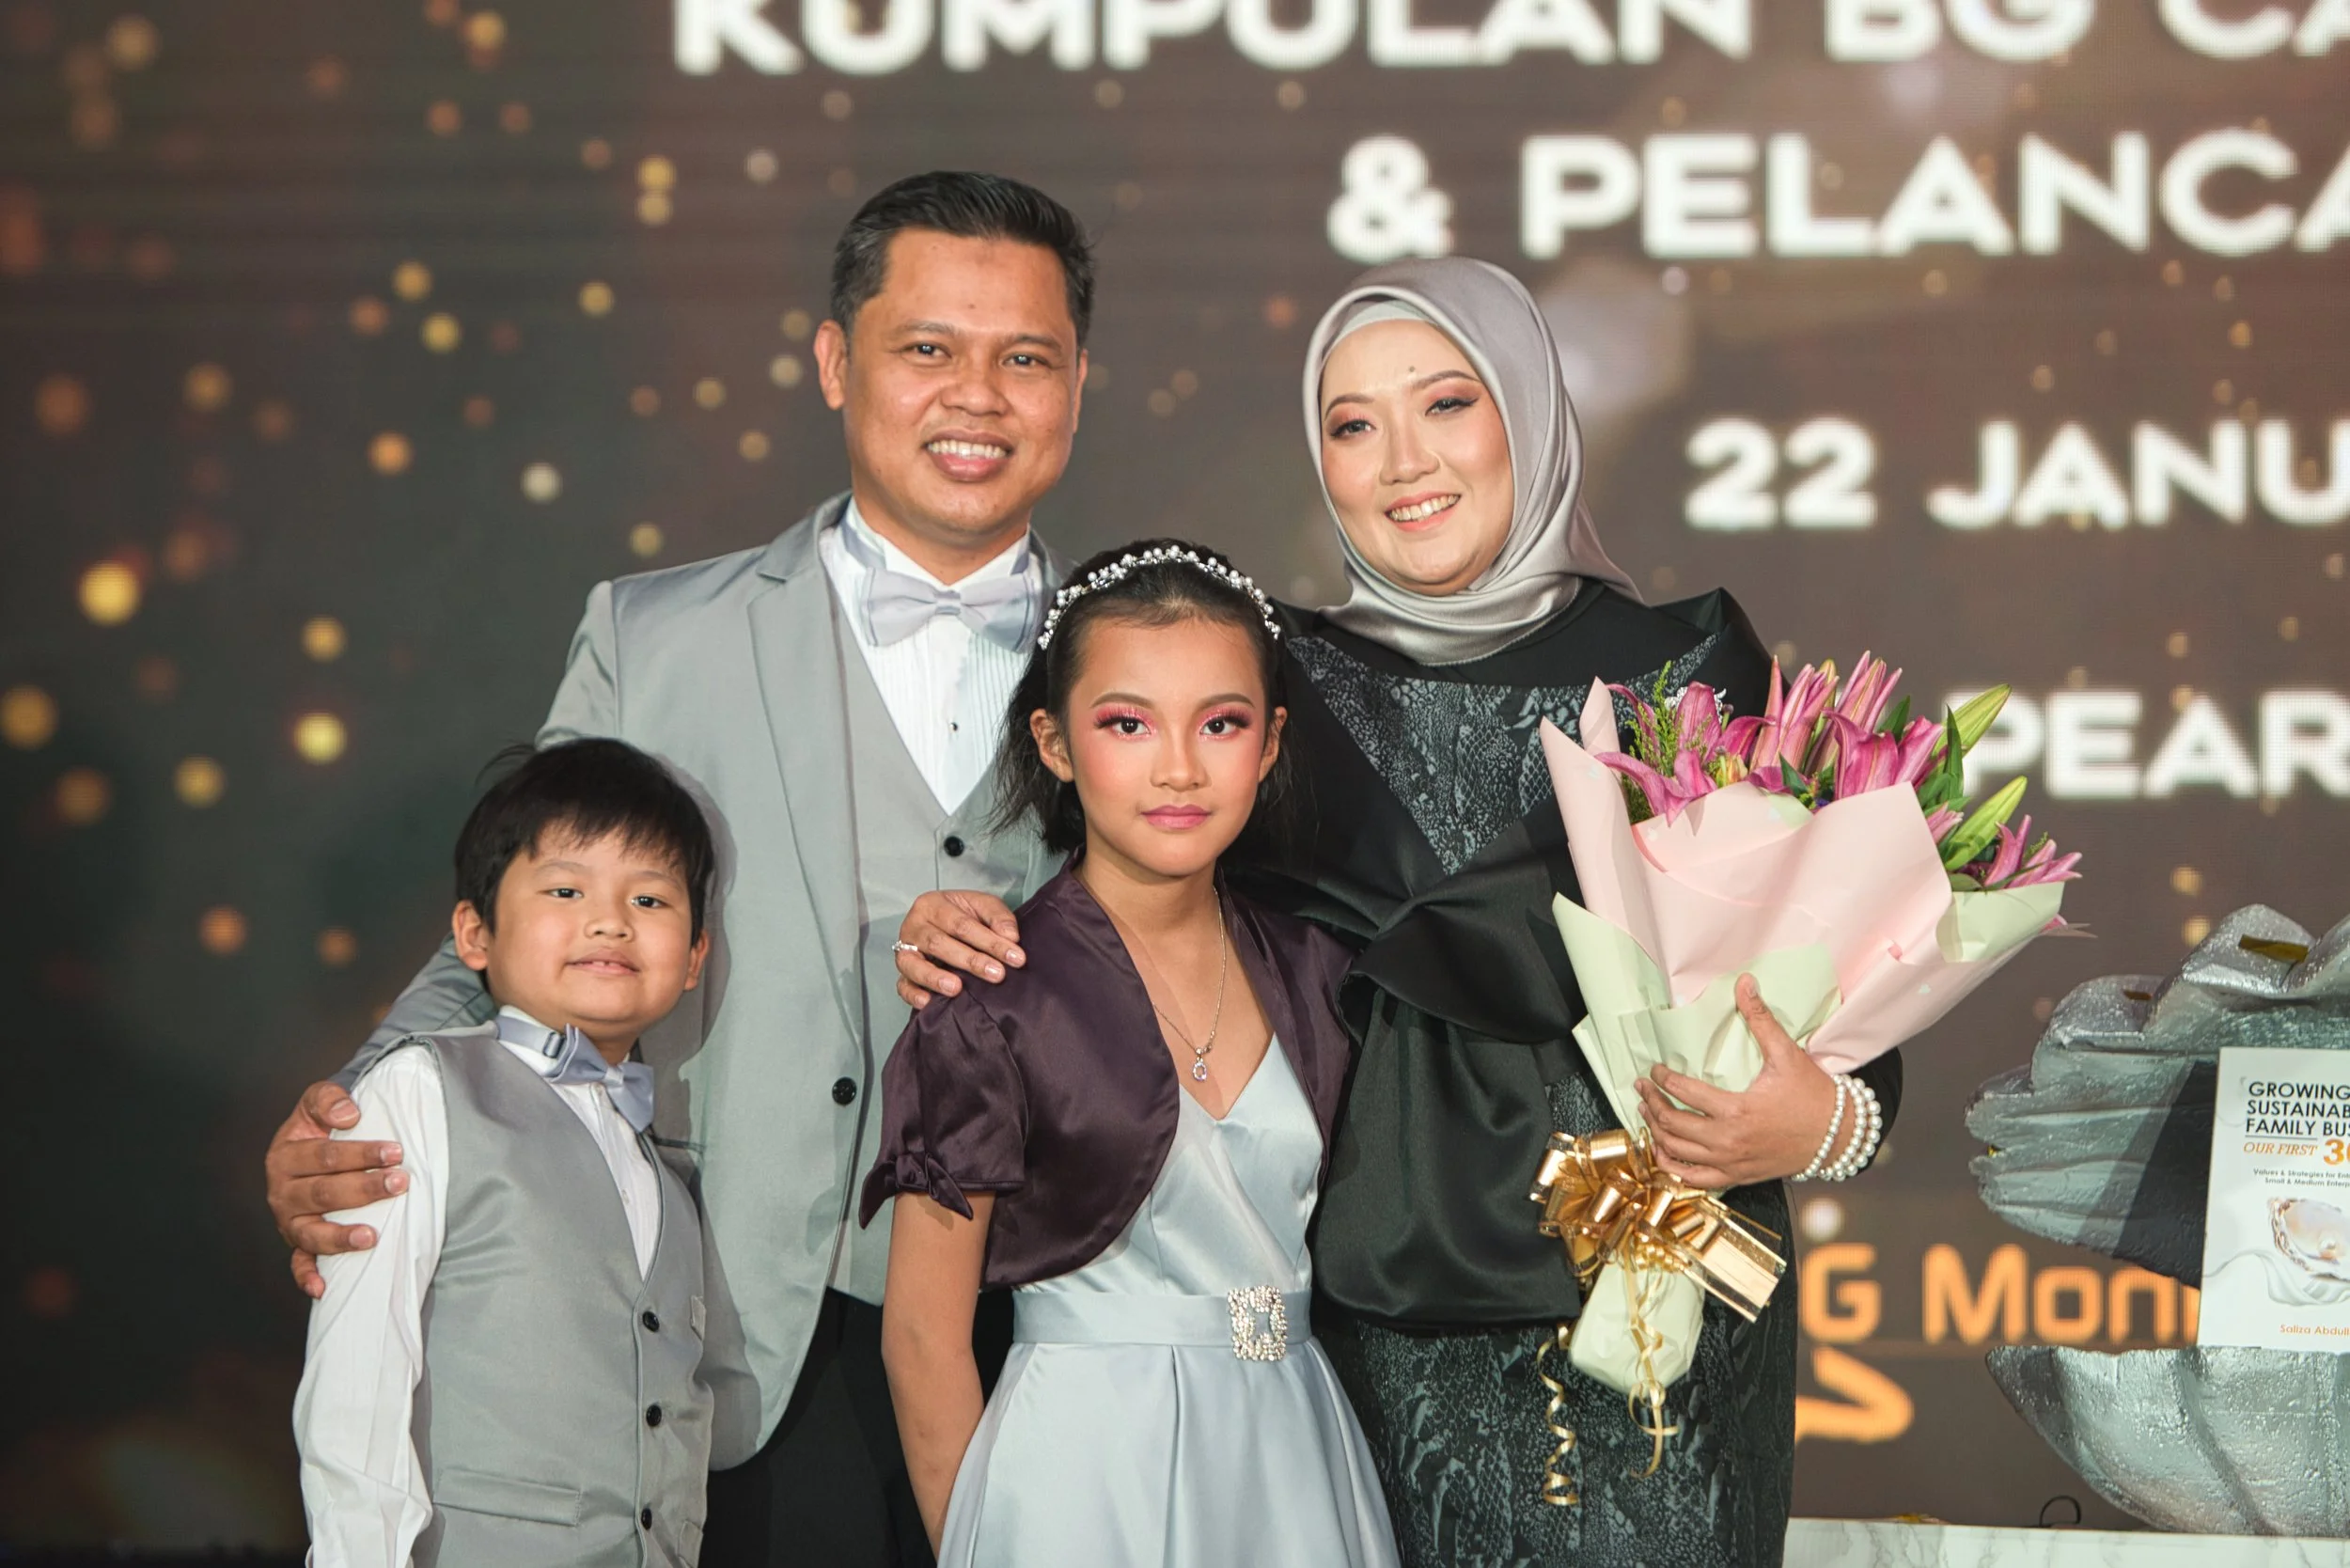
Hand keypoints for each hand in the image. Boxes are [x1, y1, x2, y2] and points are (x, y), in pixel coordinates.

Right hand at [265, 1080, 407, 1297]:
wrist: (307, 1147)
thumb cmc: (319, 1127)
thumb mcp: (316, 1102)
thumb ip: (327, 1098)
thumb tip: (348, 1115)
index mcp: (285, 1155)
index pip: (326, 1156)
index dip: (361, 1153)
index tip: (396, 1152)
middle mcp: (282, 1191)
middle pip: (324, 1193)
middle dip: (364, 1189)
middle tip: (400, 1182)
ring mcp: (289, 1221)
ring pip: (312, 1233)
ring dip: (341, 1236)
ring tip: (372, 1235)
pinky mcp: (297, 1243)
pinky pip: (298, 1264)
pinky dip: (307, 1277)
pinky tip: (322, 1288)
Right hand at [894, 890, 1023, 1009]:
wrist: (941, 923)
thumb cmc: (962, 915)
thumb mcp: (981, 906)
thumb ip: (998, 916)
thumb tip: (1011, 936)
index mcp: (932, 905)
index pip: (962, 924)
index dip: (990, 941)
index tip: (1016, 957)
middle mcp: (913, 926)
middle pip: (938, 943)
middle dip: (970, 960)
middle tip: (997, 974)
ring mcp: (904, 951)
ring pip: (914, 964)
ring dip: (935, 978)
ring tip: (957, 988)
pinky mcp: (901, 974)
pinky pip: (902, 985)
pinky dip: (913, 994)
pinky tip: (928, 1002)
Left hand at [1633, 975, 1839, 1189]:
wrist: (1838, 1136)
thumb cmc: (1812, 1096)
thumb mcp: (1787, 1054)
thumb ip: (1761, 1019)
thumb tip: (1745, 983)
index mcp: (1737, 1110)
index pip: (1684, 1093)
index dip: (1662, 1079)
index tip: (1654, 1069)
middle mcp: (1729, 1141)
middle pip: (1673, 1124)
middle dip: (1651, 1103)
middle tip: (1641, 1088)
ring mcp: (1731, 1163)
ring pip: (1677, 1153)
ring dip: (1656, 1132)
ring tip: (1646, 1113)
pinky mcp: (1737, 1177)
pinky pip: (1694, 1180)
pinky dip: (1673, 1168)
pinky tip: (1663, 1152)